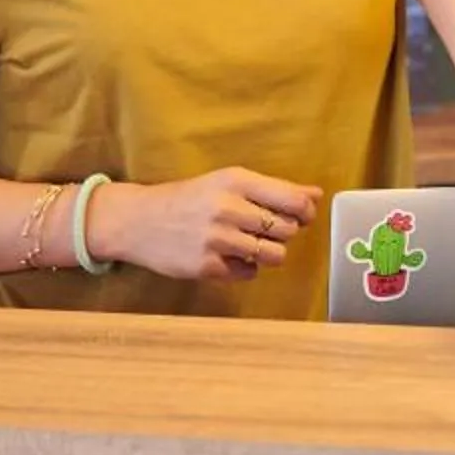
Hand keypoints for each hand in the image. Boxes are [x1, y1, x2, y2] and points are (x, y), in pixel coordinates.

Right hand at [84, 167, 320, 282]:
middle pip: (287, 230)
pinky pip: (249, 273)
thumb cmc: (188, 199)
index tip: (302, 216)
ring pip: (274, 255)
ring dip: (267, 252)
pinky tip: (227, 256)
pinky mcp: (207, 266)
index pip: (294, 200)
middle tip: (262, 228)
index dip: (306, 212)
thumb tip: (316, 194)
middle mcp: (227, 208)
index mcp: (235, 181)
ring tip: (248, 244)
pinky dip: (245, 267)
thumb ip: (274, 189)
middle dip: (282, 232)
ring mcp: (216, 239)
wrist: (138, 220)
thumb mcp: (227, 183)